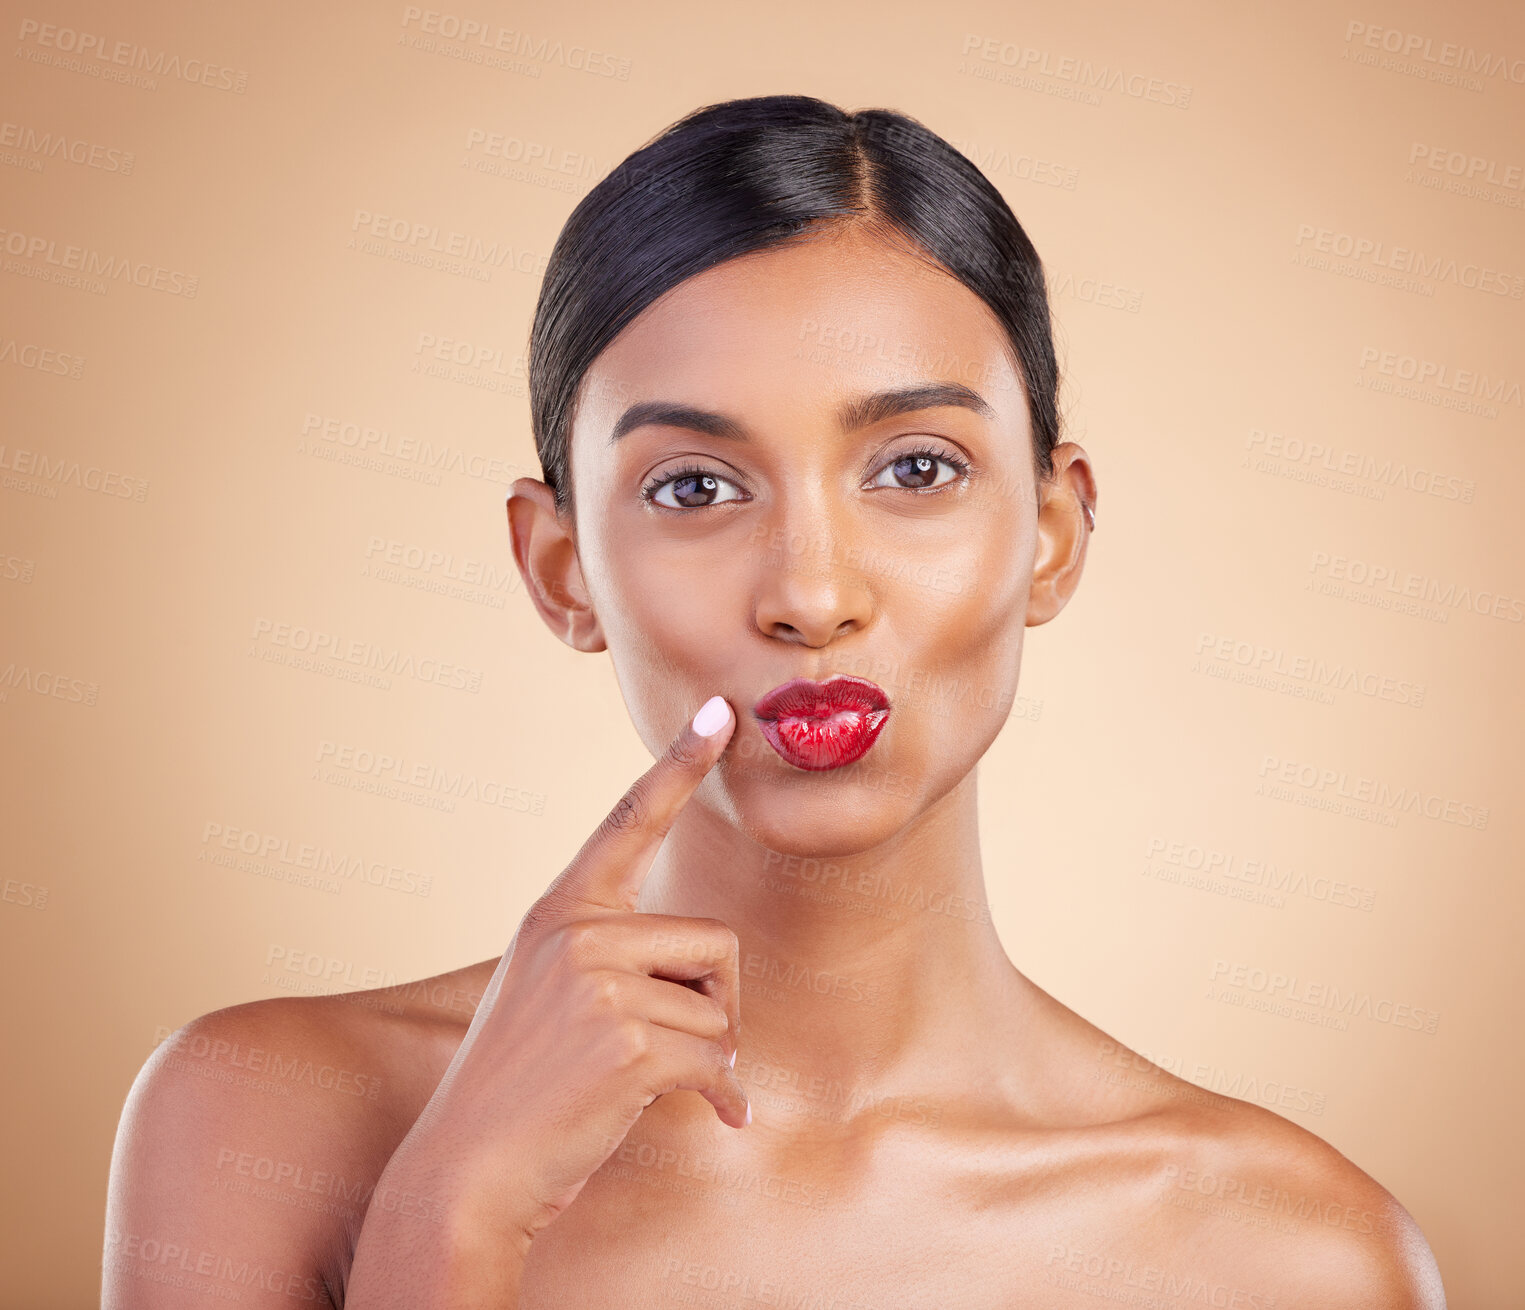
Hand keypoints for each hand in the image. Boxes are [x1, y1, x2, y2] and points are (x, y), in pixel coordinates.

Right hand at [387, 694, 748, 1252]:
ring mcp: (598, 983)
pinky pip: (718, 1059)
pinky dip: (722, 1098)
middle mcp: (576, 933)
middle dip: (713, 1007)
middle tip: (665, 1052)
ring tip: (648, 1084)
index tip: (718, 711)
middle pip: (713, 943)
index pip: (627, 822)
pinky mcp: (626, 1039)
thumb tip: (719, 983)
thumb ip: (616, 964)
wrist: (467, 1173)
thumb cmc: (522, 1090)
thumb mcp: (553, 998)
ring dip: (708, 1057)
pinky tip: (709, 1118)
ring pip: (720, 1007)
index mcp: (559, 913)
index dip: (677, 764)